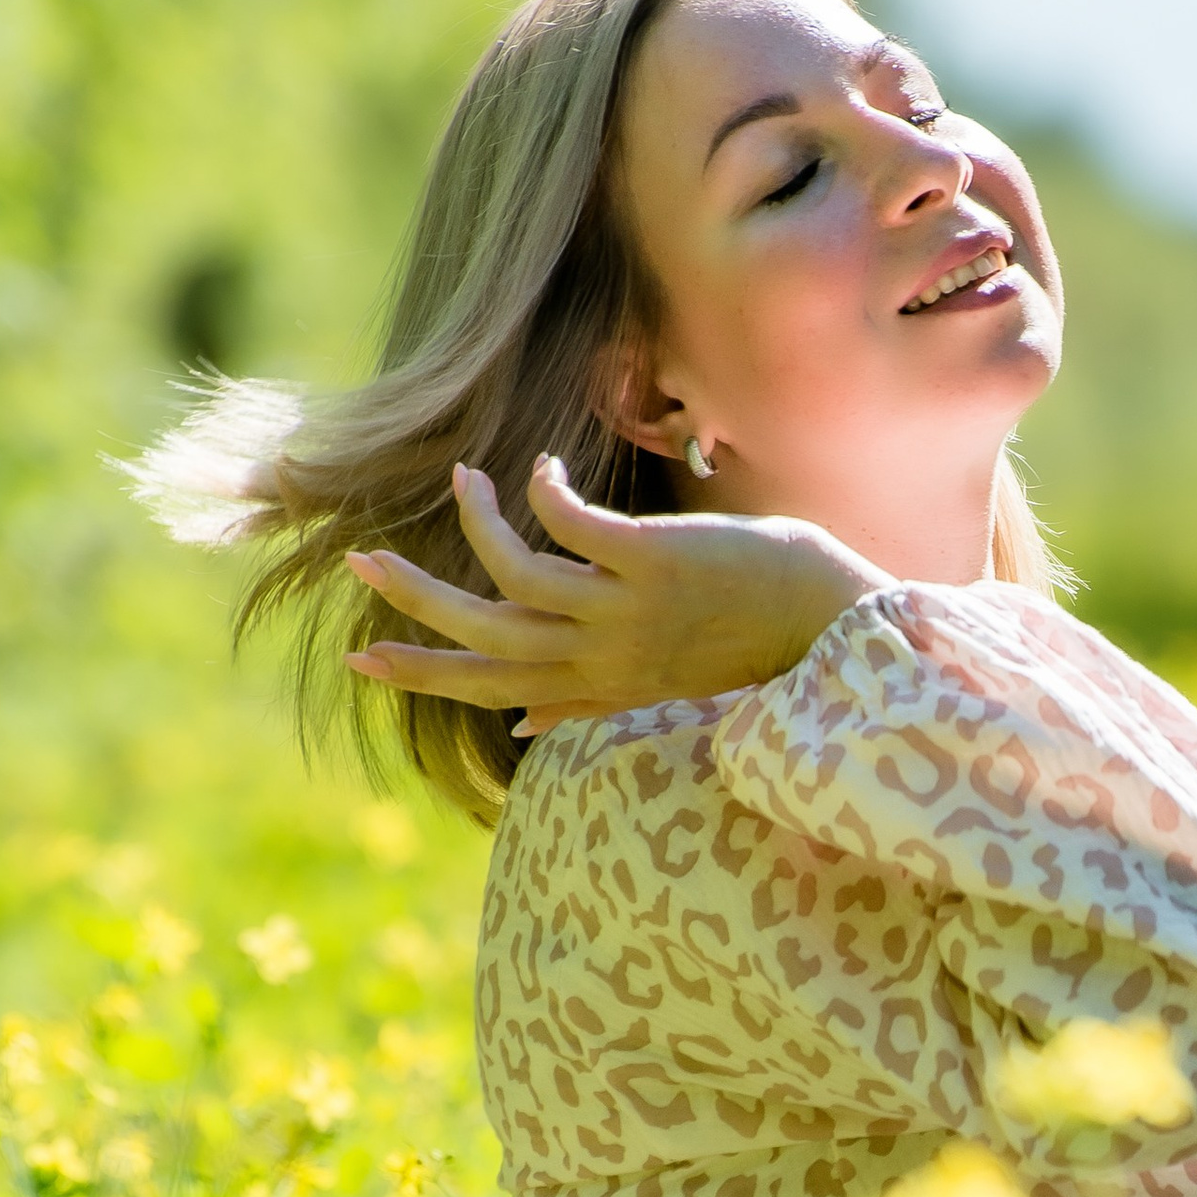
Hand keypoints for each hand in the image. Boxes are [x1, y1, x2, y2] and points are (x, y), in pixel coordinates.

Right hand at [343, 459, 889, 733]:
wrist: (834, 630)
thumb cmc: (750, 644)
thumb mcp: (657, 688)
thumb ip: (586, 704)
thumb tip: (525, 729)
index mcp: (599, 684)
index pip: (491, 685)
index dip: (423, 672)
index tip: (362, 657)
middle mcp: (603, 655)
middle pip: (485, 634)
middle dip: (415, 600)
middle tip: (361, 561)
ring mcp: (627, 610)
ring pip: (514, 577)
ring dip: (478, 524)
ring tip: (466, 480)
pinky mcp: (654, 563)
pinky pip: (573, 526)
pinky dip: (543, 493)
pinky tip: (538, 468)